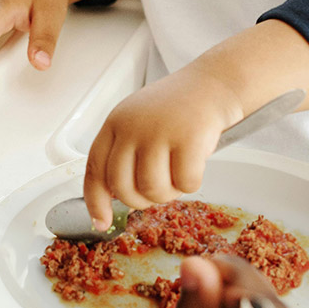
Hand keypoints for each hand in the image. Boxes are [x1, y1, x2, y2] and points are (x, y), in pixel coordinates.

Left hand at [83, 68, 241, 228]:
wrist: (212, 85)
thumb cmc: (177, 109)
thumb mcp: (138, 122)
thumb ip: (124, 153)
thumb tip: (115, 198)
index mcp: (116, 123)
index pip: (96, 170)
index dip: (96, 201)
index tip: (102, 222)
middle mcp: (133, 126)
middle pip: (123, 187)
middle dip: (141, 200)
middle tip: (158, 191)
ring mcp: (159, 132)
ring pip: (152, 190)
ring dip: (169, 193)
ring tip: (178, 174)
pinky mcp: (188, 139)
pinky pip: (185, 184)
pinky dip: (192, 183)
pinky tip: (196, 164)